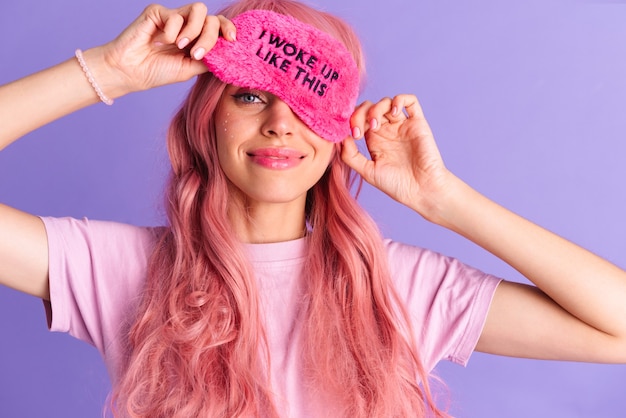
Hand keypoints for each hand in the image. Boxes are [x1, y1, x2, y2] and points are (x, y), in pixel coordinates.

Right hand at [100, 3, 235, 94]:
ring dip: (194, 31)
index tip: (232, 39)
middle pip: (212, 18)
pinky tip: (158, 42)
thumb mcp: (191, 69)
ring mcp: (173, 17)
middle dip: (209, 37)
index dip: (228, 28)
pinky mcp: (157, 12)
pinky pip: (175, 15)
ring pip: (198, 10)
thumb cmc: (158, 71)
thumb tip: (230, 54)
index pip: (219, 25)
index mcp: (197, 38)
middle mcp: (187, 25)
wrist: (131, 72)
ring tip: (181, 46)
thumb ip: (210, 59)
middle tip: (197, 54)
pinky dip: (170, 32)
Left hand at [341, 94, 452, 219]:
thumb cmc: (396, 185)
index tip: (350, 136)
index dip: (351, 122)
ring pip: (386, 102)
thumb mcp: (367, 172)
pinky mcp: (417, 123)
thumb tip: (339, 137)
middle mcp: (387, 130)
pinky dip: (399, 100)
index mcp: (374, 140)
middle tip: (359, 132)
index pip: (358, 119)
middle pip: (369, 108)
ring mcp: (402, 125)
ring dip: (376, 109)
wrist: (421, 190)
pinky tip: (393, 113)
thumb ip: (350, 156)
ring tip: (374, 125)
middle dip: (360, 114)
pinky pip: (410, 101)